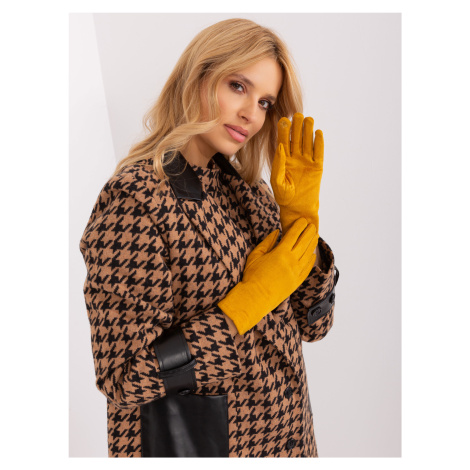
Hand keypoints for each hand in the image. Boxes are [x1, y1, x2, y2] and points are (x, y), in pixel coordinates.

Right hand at [218, 218, 318, 334]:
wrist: (255, 298)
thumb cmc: (252, 276)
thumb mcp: (255, 256)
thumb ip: (267, 242)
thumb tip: (276, 233)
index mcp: (281, 253)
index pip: (293, 235)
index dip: (299, 226)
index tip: (303, 220)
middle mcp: (292, 261)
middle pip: (304, 243)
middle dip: (309, 232)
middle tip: (312, 225)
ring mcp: (296, 272)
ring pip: (308, 254)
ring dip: (312, 244)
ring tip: (315, 236)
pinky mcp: (297, 282)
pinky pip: (308, 269)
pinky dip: (311, 260)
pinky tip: (312, 255)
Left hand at [271, 112, 323, 233]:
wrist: (297, 208)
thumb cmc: (285, 197)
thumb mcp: (277, 182)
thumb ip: (278, 164)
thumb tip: (280, 147)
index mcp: (284, 160)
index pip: (283, 142)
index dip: (284, 131)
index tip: (283, 120)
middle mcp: (295, 158)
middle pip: (297, 139)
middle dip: (297, 127)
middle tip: (297, 114)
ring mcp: (307, 161)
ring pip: (307, 143)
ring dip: (308, 131)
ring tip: (308, 119)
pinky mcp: (317, 167)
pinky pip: (318, 153)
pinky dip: (318, 143)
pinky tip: (318, 133)